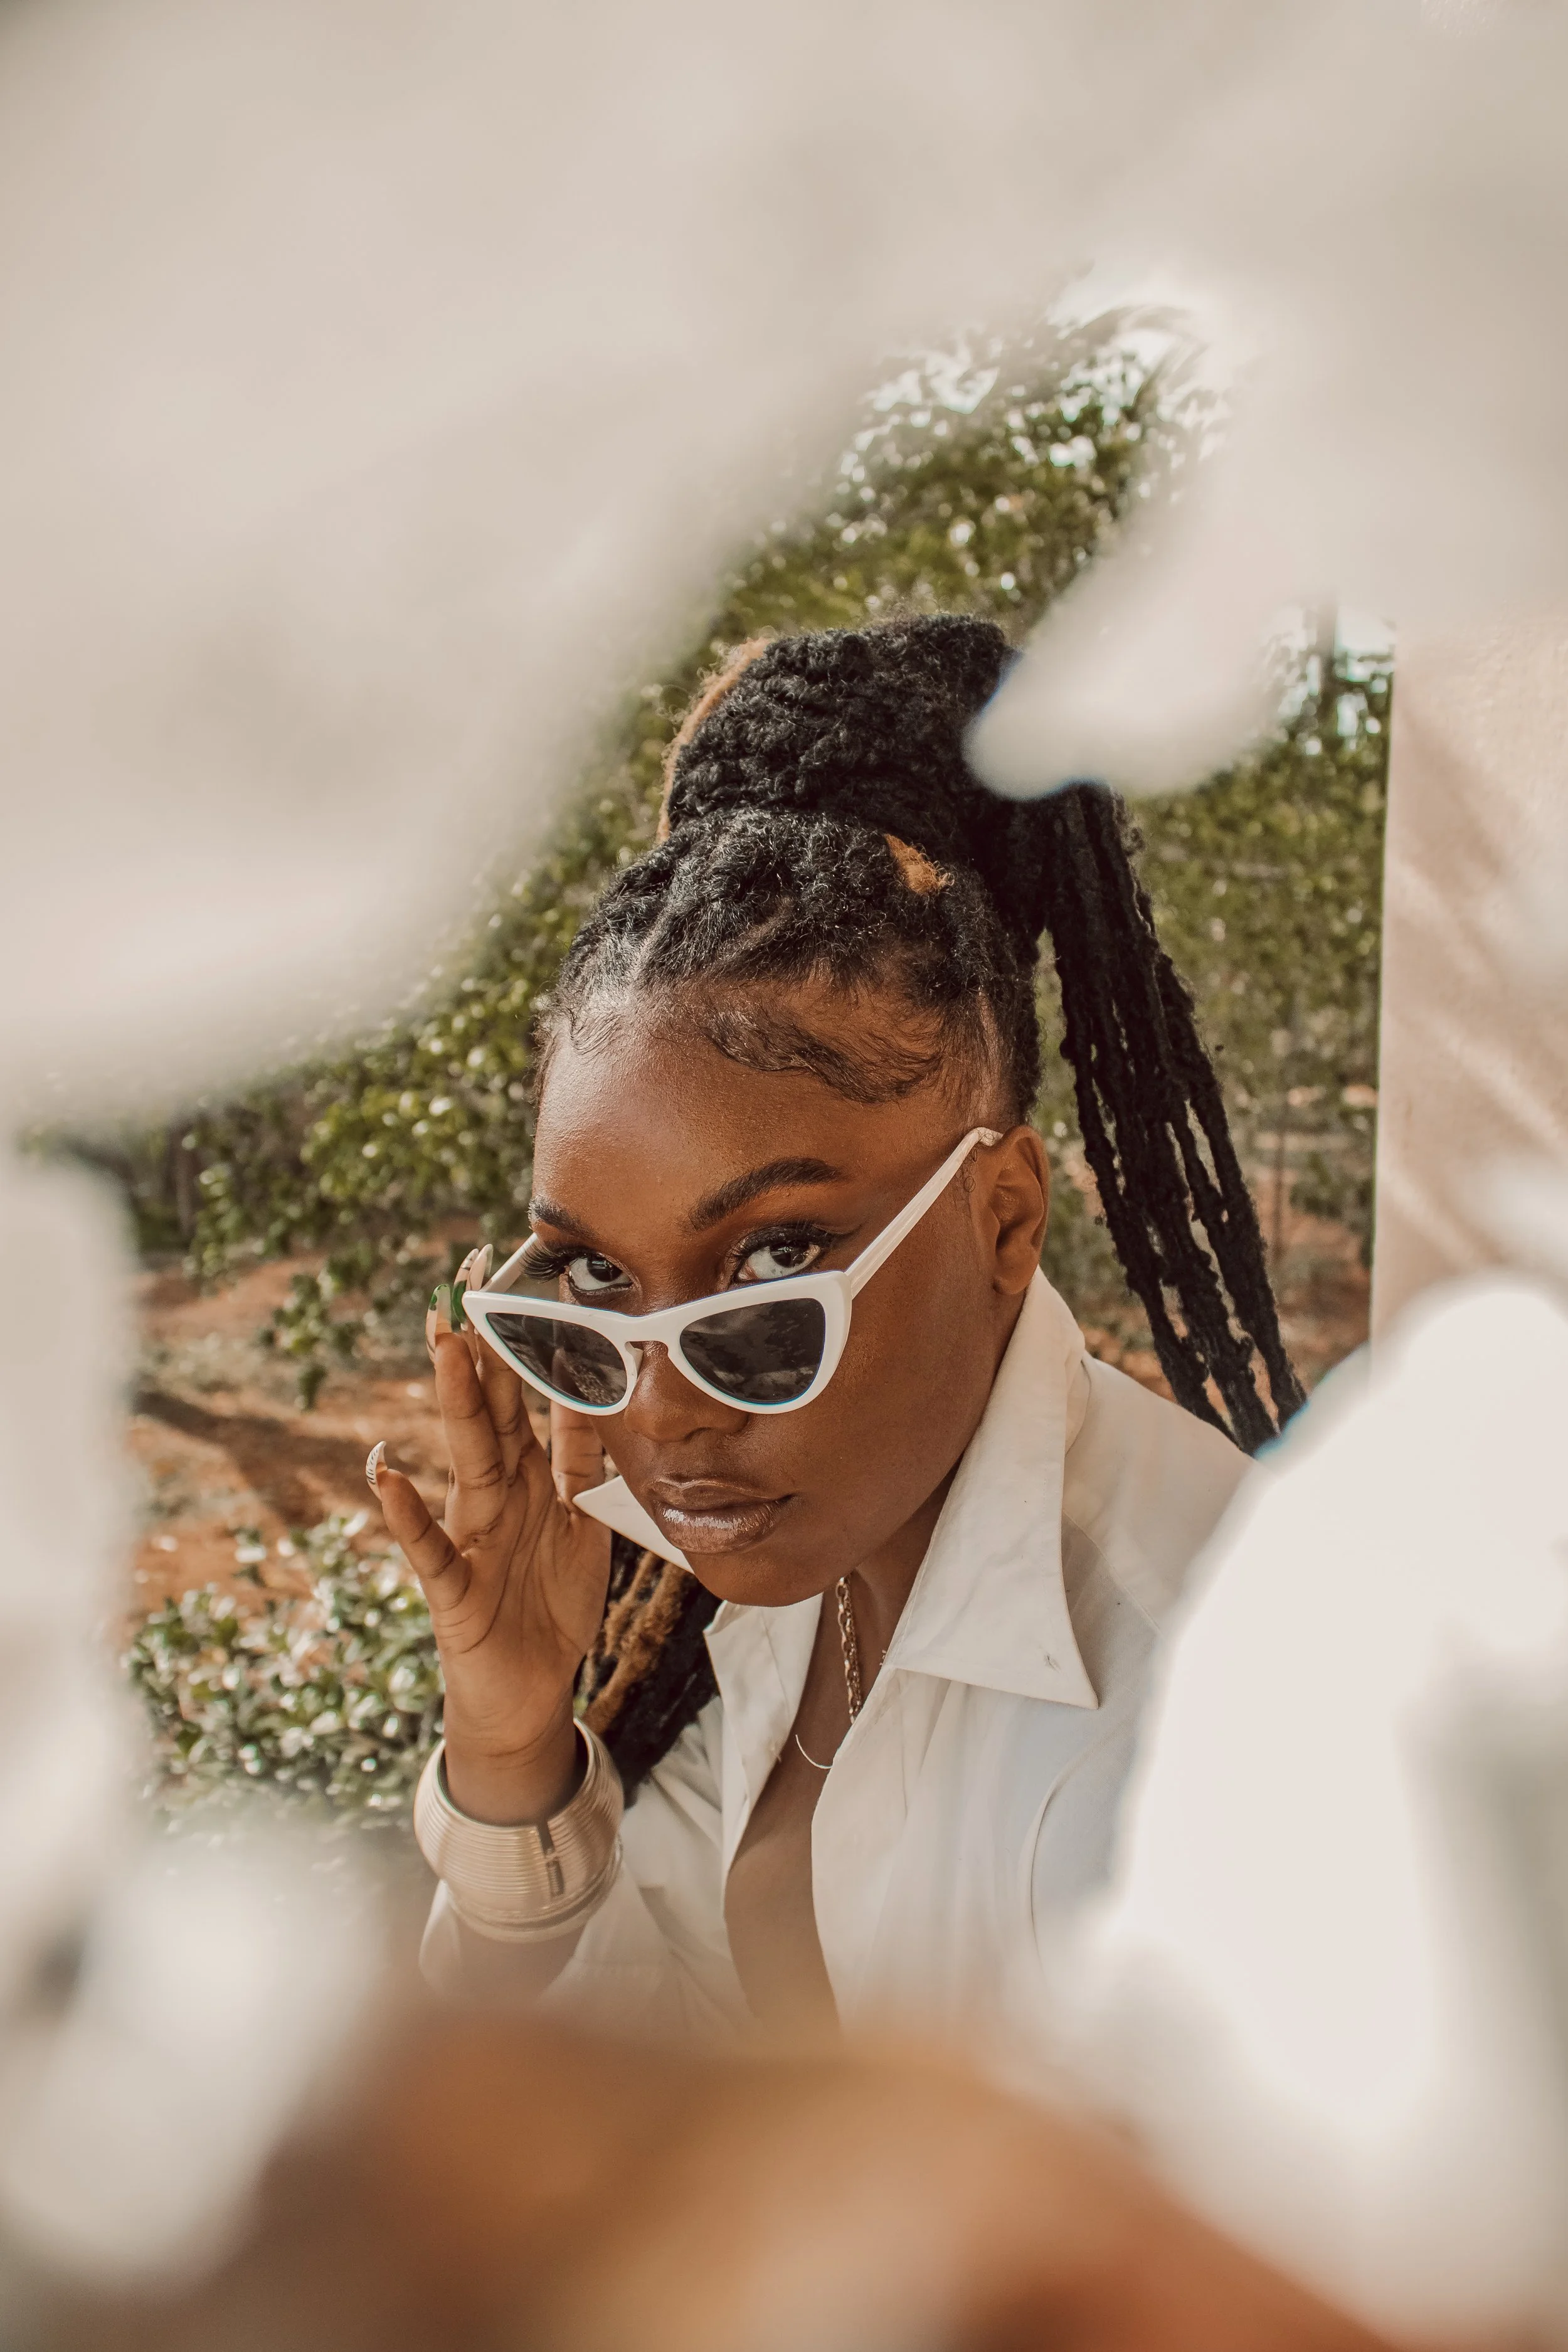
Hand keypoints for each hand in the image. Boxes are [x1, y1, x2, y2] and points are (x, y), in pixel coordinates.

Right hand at [370, 1262, 611, 1824]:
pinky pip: (429, 1547)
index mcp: (524, 1477)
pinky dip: (404, 1512)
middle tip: (460, 1285)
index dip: (511, 1343)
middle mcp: (491, 1496)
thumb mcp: (577, 1520)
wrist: (531, 1691)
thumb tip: (589, 1390)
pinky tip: (385, 1471)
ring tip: (443, 1347)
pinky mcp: (454, 1590)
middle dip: (474, 1350)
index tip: (503, 1280)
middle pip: (483, 1413)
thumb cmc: (550, 1601)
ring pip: (463, 1461)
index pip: (514, 1397)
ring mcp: (469, 1538)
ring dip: (453, 1404)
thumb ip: (577, 1459)